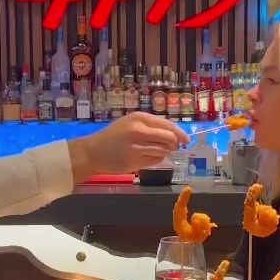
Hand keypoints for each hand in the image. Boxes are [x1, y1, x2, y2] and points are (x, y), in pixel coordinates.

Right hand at [67, 113, 188, 182]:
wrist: (93, 152)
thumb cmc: (113, 136)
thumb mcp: (130, 123)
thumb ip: (151, 126)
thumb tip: (174, 134)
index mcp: (139, 118)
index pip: (168, 125)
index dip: (180, 133)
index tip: (186, 140)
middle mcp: (138, 130)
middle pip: (168, 138)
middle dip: (175, 144)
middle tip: (175, 147)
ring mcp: (136, 146)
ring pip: (163, 151)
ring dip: (164, 153)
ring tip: (153, 151)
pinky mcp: (134, 160)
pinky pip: (155, 161)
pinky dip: (156, 160)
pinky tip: (146, 157)